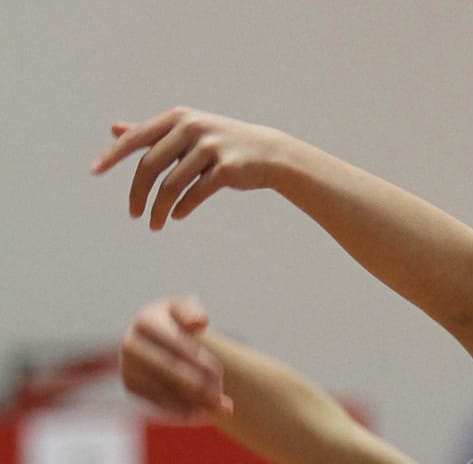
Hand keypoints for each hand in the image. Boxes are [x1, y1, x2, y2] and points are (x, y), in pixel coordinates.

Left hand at [91, 108, 283, 229]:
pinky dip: (182, 208)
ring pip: (172, 185)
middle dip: (138, 193)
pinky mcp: (225, 169)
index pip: (136, 138)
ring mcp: (209, 148)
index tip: (94, 170)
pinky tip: (175, 216)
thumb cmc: (220, 143)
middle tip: (133, 215)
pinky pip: (195, 193)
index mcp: (176, 118)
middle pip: (151, 165)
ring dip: (159, 209)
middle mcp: (190, 128)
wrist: (266, 152)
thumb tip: (115, 129)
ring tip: (154, 225)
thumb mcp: (184, 132)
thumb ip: (150, 133)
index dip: (113, 155)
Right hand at [119, 295, 232, 419]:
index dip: (199, 361)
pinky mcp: (130, 387)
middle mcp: (130, 345)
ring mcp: (128, 367)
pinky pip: (159, 405)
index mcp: (145, 322)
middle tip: (223, 398)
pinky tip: (204, 415)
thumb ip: (192, 311)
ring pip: (166, 391)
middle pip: (170, 371)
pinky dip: (183, 412)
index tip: (219, 373)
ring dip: (196, 402)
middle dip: (199, 385)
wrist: (156, 338)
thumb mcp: (185, 309)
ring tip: (221, 409)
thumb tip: (200, 322)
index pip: (176, 346)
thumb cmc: (177, 322)